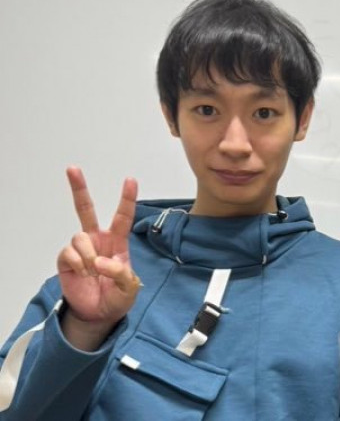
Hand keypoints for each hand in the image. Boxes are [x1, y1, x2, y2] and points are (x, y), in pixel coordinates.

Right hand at [57, 167, 139, 341]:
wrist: (98, 314)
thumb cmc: (117, 297)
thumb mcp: (129, 288)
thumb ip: (121, 273)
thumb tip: (101, 262)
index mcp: (117, 242)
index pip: (122, 217)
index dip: (126, 198)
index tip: (130, 179)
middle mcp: (97, 240)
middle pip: (86, 209)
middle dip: (79, 189)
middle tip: (72, 168)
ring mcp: (81, 249)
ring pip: (80, 236)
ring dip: (88, 255)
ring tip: (94, 272)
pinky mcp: (67, 259)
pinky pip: (69, 252)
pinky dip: (78, 263)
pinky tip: (84, 274)